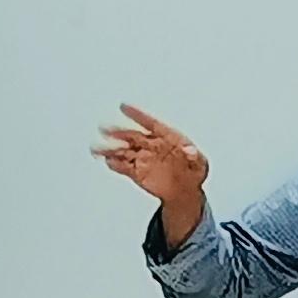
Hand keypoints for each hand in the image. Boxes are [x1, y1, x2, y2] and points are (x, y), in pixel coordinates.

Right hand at [95, 105, 208, 238]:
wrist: (184, 191)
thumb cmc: (193, 173)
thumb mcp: (200, 165)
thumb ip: (195, 157)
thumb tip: (190, 150)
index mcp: (166, 137)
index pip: (150, 123)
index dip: (136, 114)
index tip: (123, 106)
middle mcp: (151, 145)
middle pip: (132, 136)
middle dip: (118, 132)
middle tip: (106, 129)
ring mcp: (143, 158)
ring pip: (124, 151)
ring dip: (110, 148)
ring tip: (96, 148)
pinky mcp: (137, 172)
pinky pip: (124, 166)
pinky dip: (115, 164)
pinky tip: (108, 161)